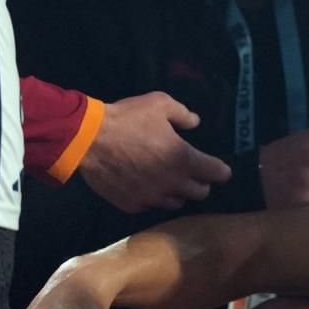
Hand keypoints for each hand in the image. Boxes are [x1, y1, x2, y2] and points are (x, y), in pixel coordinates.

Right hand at [79, 92, 231, 211]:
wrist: (87, 139)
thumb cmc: (127, 119)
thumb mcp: (159, 104)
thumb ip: (183, 114)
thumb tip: (195, 122)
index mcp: (184, 159)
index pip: (217, 173)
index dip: (221, 170)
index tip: (219, 168)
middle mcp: (172, 183)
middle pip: (201, 192)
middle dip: (201, 183)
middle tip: (194, 173)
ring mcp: (151, 197)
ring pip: (177, 202)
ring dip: (178, 192)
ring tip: (170, 180)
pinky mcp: (132, 205)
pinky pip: (150, 205)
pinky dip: (153, 197)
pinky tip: (146, 185)